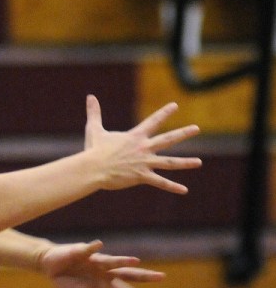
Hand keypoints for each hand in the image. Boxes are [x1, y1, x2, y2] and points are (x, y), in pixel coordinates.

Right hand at [39, 239, 163, 287]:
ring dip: (121, 261)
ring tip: (135, 262)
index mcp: (107, 284)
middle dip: (144, 276)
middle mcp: (105, 272)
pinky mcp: (80, 252)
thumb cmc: (70, 283)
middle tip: (162, 277)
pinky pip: (87, 250)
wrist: (51, 265)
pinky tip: (98, 245)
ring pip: (110, 261)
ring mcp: (94, 261)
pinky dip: (92, 248)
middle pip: (127, 275)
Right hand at [83, 95, 200, 193]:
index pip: (153, 121)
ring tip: (199, 162)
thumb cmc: (94, 150)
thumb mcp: (94, 129)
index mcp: (135, 137)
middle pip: (168, 140)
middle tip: (196, 128)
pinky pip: (160, 182)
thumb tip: (90, 97)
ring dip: (185, 162)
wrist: (94, 168)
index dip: (164, 113)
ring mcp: (144, 163)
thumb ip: (94, 113)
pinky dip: (172, 187)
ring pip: (169, 162)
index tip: (175, 106)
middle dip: (183, 133)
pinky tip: (184, 190)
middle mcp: (144, 148)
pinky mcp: (142, 176)